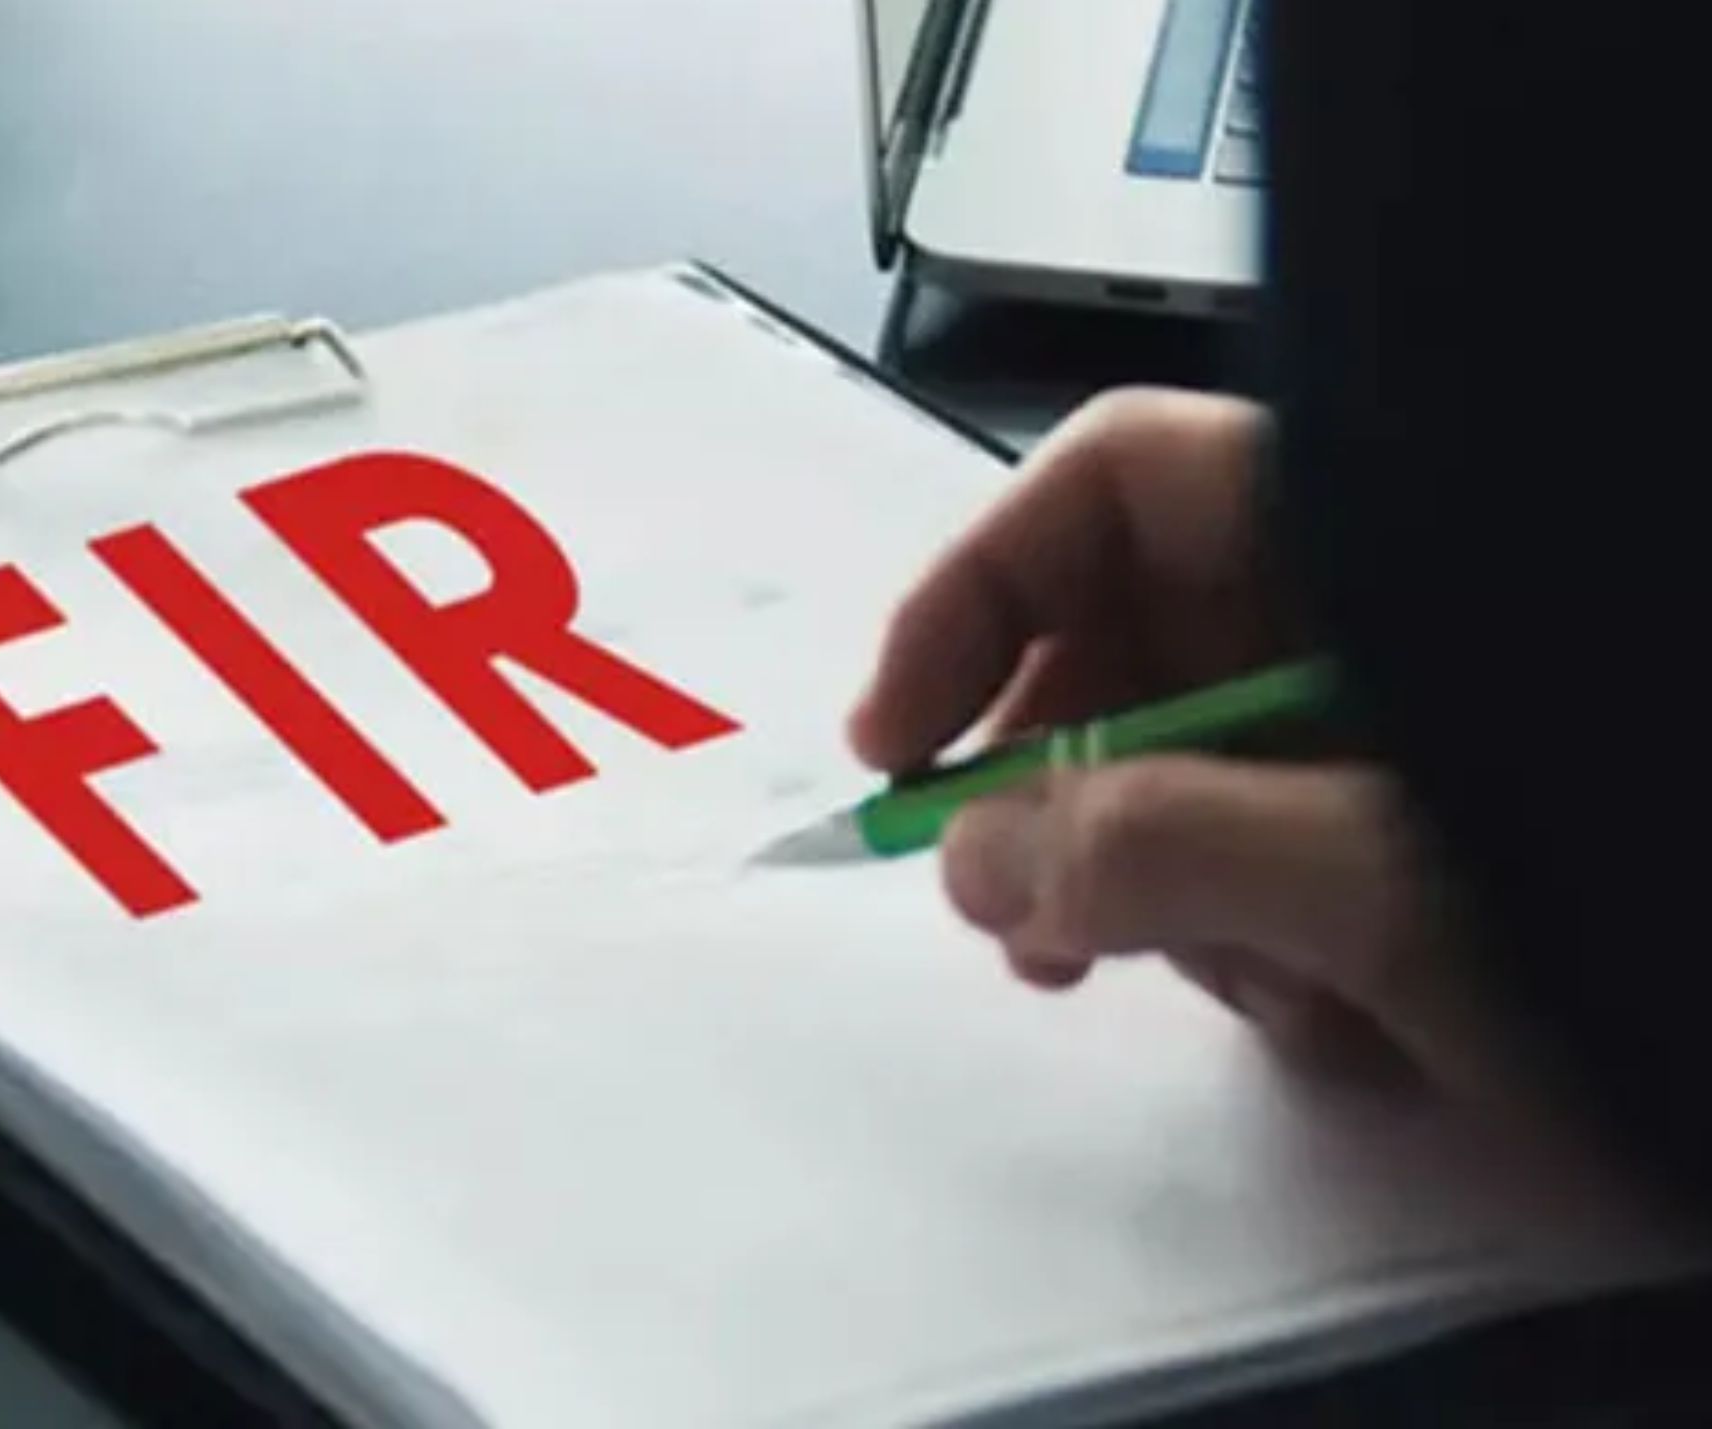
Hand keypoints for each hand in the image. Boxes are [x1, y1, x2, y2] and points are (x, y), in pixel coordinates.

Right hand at [850, 389, 1519, 1105]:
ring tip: (1255, 997)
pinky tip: (1342, 1026)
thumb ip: (1162, 850)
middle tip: (1006, 914)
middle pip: (1121, 644)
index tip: (900, 737)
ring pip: (1173, 782)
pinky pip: (1251, 872)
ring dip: (1168, 900)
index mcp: (1357, 551)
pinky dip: (1257, 953)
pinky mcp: (1389, 844)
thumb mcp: (1402, 890)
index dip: (978, 589)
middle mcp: (1349, 622)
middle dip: (1056, 786)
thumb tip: (968, 856)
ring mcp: (1369, 736)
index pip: (1112, 483)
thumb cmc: (1654, 909)